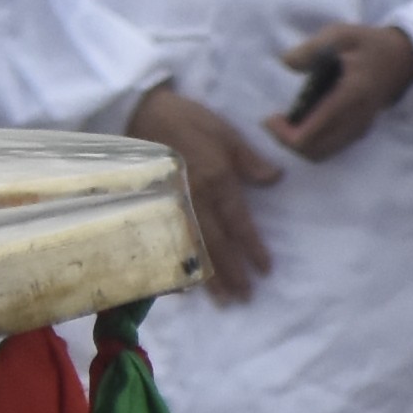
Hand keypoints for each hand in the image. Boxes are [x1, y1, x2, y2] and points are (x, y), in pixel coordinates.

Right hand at [128, 82, 280, 304]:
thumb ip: (248, 158)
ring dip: (209, 278)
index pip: (239, 223)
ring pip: (193, 250)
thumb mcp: (224, 130)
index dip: (253, 248)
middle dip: (232, 273)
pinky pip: (166, 244)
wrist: (138, 112)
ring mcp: (171, 207)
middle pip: (217, 245)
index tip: (265, 270)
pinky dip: (175, 267)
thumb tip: (274, 180)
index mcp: (217, 180)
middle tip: (245, 297)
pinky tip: (183, 286)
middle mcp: (195, 200)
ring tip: (223, 300)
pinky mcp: (152, 209)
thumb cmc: (185, 119)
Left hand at [266, 21, 412, 164]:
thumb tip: (287, 63)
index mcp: (349, 98)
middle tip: (274, 121)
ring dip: (300, 144)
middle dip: (287, 141)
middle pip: (313, 151)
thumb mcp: (340, 34)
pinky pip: (332, 147)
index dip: (283, 134)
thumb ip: (312, 48)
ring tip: (286, 122)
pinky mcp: (360, 130)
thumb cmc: (369, 44)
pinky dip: (313, 142)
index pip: (310, 135)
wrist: (404, 57)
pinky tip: (305, 121)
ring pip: (322, 154)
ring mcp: (360, 128)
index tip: (271, 117)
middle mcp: (355, 120)